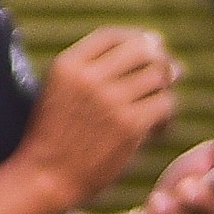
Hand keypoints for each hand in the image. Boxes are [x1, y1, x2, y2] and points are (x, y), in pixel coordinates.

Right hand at [16, 27, 180, 209]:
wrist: (46, 177)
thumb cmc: (58, 137)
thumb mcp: (63, 91)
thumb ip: (97, 69)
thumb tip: (156, 42)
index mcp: (68, 64)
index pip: (113, 36)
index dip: (138, 40)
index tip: (151, 53)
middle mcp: (89, 77)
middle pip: (142, 50)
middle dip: (160, 61)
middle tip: (168, 79)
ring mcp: (110, 100)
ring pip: (158, 77)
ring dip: (165, 92)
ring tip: (157, 110)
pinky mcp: (129, 124)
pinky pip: (165, 105)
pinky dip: (166, 117)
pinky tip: (157, 130)